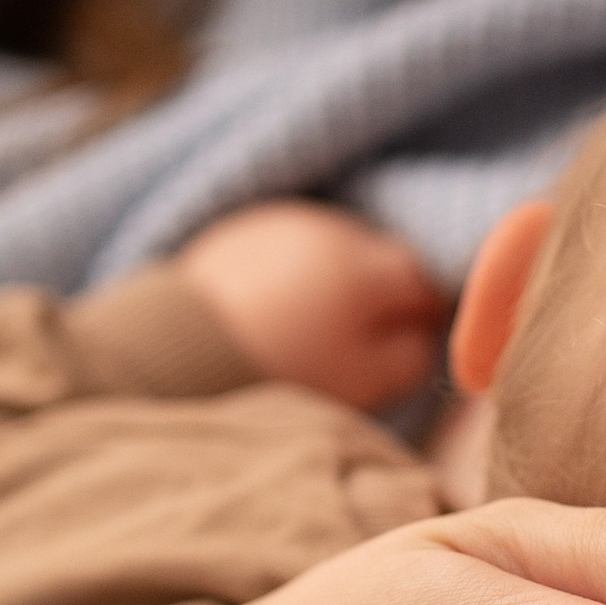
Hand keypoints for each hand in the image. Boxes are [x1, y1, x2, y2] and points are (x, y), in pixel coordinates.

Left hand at [177, 200, 444, 409]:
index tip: (414, 343)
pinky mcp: (240, 229)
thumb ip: (412, 355)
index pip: (424, 279)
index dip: (426, 314)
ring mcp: (283, 223)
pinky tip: (278, 306)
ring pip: (334, 246)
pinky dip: (294, 269)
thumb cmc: (285, 376)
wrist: (179, 355)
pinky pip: (287, 245)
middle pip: (379, 257)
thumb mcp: (366, 381)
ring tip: (315, 323)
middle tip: (362, 338)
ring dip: (337, 276)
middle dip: (380, 292)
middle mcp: (332, 230)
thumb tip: (425, 334)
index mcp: (369, 267)